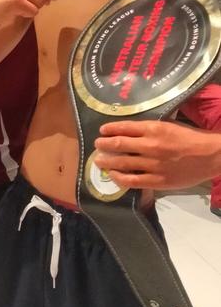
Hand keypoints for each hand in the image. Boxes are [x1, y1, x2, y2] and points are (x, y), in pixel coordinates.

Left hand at [94, 119, 220, 189]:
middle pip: (118, 144)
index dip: (109, 129)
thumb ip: (149, 129)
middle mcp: (150, 146)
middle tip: (97, 145)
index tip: (102, 130)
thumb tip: (128, 131)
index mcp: (154, 129)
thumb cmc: (190, 138)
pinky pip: (132, 180)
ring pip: (122, 163)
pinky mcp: (157, 181)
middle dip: (103, 145)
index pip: (124, 127)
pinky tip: (113, 175)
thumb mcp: (169, 126)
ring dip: (106, 161)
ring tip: (99, 160)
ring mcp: (153, 165)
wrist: (211, 156)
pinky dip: (119, 177)